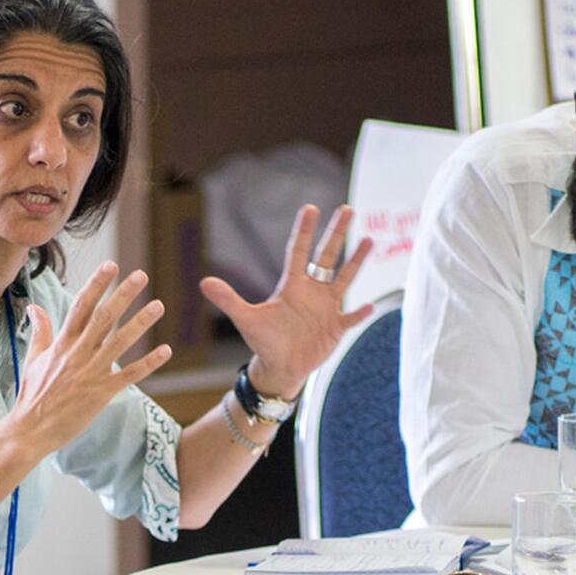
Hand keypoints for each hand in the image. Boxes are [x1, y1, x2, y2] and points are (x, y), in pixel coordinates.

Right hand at [7, 262, 172, 454]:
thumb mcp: (33, 358)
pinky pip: (129, 375)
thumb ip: (40, 331)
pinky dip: (148, 363)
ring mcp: (90, 373)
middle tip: (141, 275)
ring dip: (140, 323)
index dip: (96, 284)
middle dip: (122, 295)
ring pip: (119, 342)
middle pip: (103, 318)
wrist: (30, 430)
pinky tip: (166, 351)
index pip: (81, 306)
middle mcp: (77, 354)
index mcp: (61, 344)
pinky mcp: (101, 394)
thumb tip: (34, 306)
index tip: (111, 265)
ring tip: (159, 305)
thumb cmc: (32, 395)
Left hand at [199, 204, 373, 398]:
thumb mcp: (246, 319)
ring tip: (370, 239)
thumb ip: (229, 300)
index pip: (298, 252)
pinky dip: (360, 312)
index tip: (310, 207)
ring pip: (344, 279)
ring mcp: (326, 308)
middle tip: (347, 209)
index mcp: (291, 286)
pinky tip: (371, 304)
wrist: (280, 366)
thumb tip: (204, 282)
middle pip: (326, 257)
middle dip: (336, 233)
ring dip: (356, 261)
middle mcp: (312, 291)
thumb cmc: (263, 340)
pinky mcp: (336, 328)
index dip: (303, 231)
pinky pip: (351, 317)